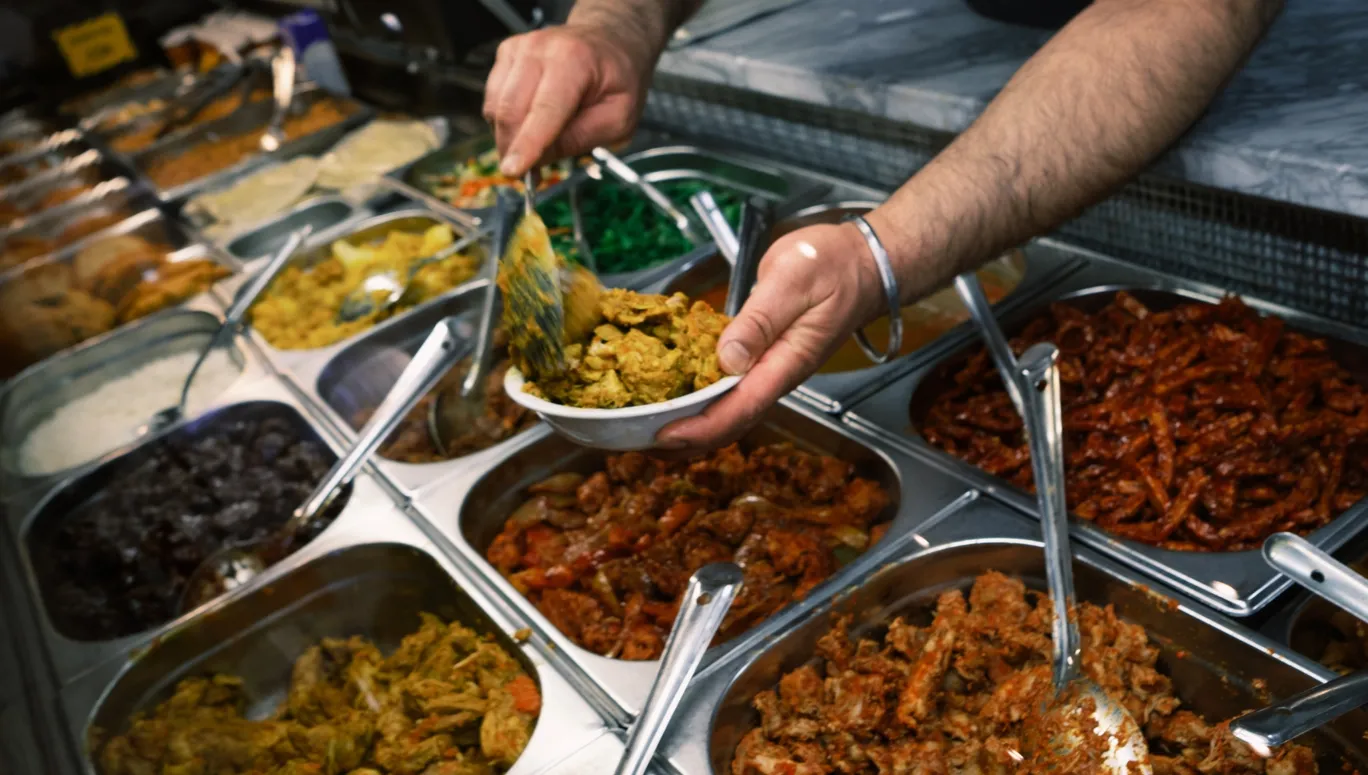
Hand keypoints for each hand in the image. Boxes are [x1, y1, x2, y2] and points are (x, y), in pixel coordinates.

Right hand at [483, 24, 652, 176]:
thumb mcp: (619, 119)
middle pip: (511, 110)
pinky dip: (505, 122)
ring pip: (496, 108)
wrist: (609, 42)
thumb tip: (539, 159)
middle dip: (514, 149)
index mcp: (574, 60)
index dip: (527, 144)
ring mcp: (518, 49)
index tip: (514, 171)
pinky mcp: (505, 55)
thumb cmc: (618, 80)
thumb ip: (580, 138)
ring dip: (509, 137)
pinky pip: (492, 100)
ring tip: (535, 147)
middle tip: (528, 175)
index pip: (544, 109)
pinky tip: (528, 126)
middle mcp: (539, 49)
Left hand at [656, 222, 884, 452]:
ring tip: (646, 427)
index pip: (739, 409)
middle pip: (730, 422)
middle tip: (638, 441)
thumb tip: (727, 360)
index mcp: (784, 363)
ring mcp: (770, 369)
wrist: (866, 263)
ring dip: (690, 423)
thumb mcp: (793, 280)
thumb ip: (761, 320)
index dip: (699, 428)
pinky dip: (699, 398)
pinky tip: (673, 395)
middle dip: (687, 439)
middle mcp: (776, 375)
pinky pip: (729, 389)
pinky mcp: (764, 358)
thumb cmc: (833, 265)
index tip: (663, 437)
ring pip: (728, 410)